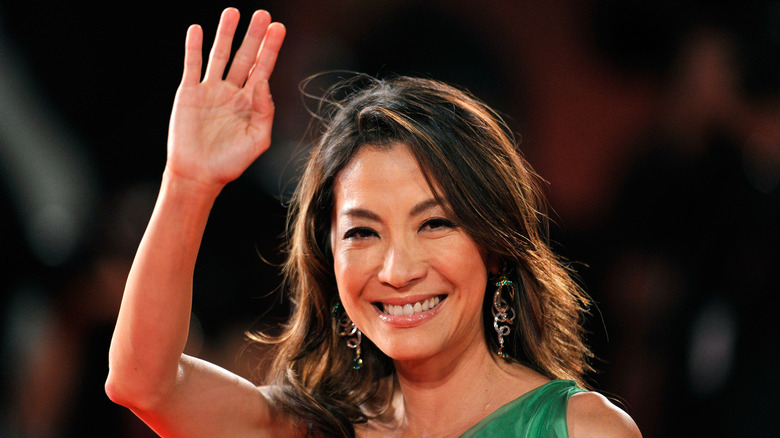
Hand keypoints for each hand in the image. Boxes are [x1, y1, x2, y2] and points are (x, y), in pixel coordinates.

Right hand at [165, 8, 285, 190]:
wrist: (199, 174)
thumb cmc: (231, 162)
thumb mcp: (257, 140)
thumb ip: (264, 111)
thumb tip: (263, 82)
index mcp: (250, 102)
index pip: (263, 69)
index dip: (271, 49)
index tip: (278, 28)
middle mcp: (231, 92)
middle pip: (245, 57)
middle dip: (253, 36)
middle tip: (263, 14)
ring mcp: (210, 90)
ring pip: (219, 55)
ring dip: (226, 34)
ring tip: (233, 12)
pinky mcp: (189, 93)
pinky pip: (192, 66)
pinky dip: (193, 48)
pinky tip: (197, 30)